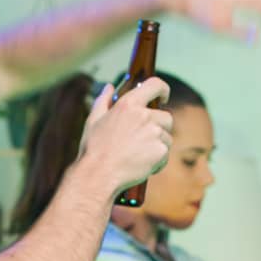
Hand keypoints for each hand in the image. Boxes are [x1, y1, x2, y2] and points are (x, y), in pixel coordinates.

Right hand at [78, 78, 172, 193]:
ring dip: (157, 146)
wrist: (99, 174)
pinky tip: (142, 164)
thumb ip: (104, 101)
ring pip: (167, 137)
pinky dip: (158, 160)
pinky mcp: (161, 151)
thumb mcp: (94, 120)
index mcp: (128, 104)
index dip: (163, 89)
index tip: (164, 97)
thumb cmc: (94, 149)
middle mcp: (144, 116)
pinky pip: (166, 154)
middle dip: (159, 128)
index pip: (155, 85)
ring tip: (138, 154)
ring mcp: (154, 133)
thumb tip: (110, 88)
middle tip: (142, 140)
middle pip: (166, 117)